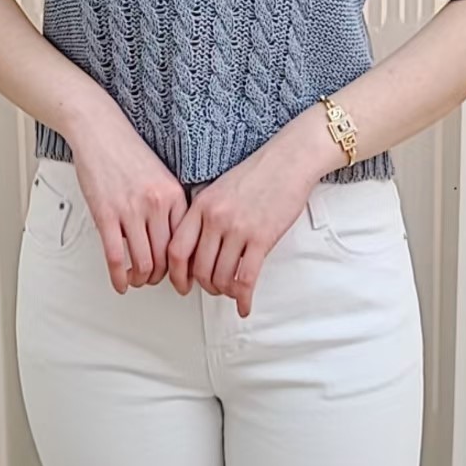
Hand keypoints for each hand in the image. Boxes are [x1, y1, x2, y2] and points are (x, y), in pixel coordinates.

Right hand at [66, 103, 187, 293]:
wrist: (100, 131)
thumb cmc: (127, 151)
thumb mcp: (161, 176)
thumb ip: (169, 205)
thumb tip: (173, 238)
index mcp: (174, 195)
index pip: (186, 242)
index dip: (185, 266)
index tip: (182, 276)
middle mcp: (156, 204)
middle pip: (167, 257)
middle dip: (162, 277)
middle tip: (156, 280)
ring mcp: (131, 210)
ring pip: (144, 263)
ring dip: (141, 279)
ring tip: (137, 280)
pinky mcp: (106, 215)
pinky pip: (116, 257)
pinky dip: (119, 277)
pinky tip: (120, 282)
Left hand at [168, 115, 333, 316]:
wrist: (289, 160)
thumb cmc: (258, 173)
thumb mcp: (220, 188)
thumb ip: (205, 214)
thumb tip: (197, 246)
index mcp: (202, 205)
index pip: (177, 249)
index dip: (176, 273)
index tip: (182, 284)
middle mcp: (216, 218)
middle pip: (198, 268)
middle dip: (204, 286)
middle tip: (211, 289)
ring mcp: (238, 229)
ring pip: (221, 277)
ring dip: (225, 291)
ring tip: (231, 291)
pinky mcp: (262, 238)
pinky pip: (246, 279)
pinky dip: (243, 298)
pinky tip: (245, 305)